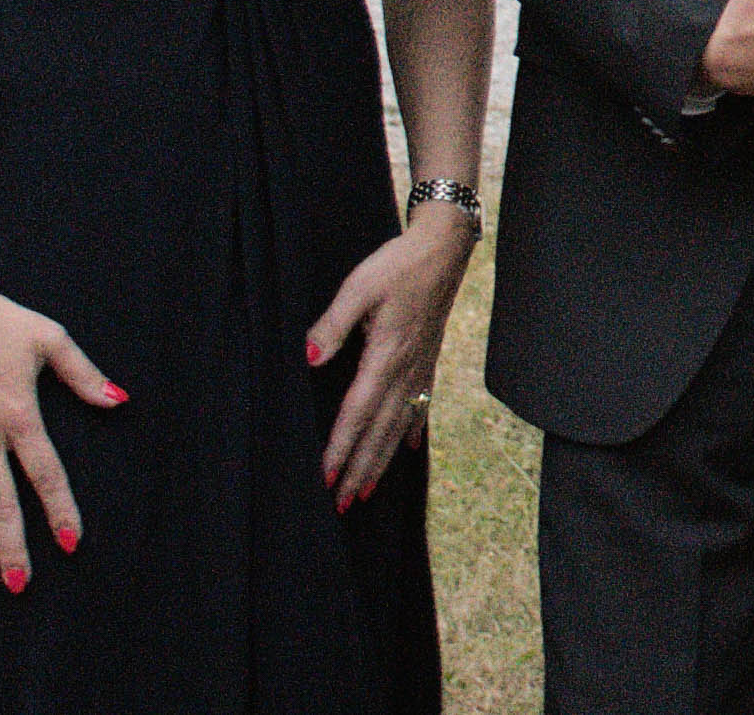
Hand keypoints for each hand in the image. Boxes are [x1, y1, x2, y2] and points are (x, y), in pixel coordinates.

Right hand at [0, 287, 125, 589]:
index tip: (70, 543)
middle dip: (11, 544)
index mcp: (21, 416)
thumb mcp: (52, 340)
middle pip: (0, 500)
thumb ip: (85, 376)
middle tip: (20, 584)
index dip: (60, 510)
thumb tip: (119, 401)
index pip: (46, 473)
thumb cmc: (1, 321)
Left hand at [307, 206, 473, 510]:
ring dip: (384, 459)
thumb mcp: (359, 286)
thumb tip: (310, 356)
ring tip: (369, 489)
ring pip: (401, 424)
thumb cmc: (398, 263)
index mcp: (387, 354)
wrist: (444, 249)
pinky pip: (421, 404)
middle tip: (343, 503)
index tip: (327, 477)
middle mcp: (407, 368)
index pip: (359, 411)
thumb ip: (334, 323)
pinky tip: (411, 448)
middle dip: (362, 468)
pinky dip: (413, 430)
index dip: (343, 446)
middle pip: (381, 429)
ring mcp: (421, 366)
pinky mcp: (429, 357)